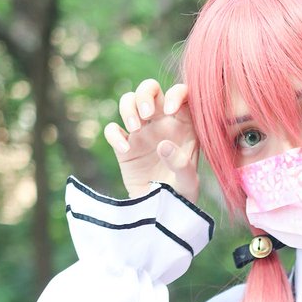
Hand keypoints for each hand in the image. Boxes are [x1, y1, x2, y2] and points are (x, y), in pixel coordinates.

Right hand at [103, 79, 199, 202]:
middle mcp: (162, 123)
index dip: (176, 93)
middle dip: (145, 94)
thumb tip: (163, 145)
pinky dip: (114, 134)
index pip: (181, 94)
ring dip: (128, 108)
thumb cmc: (182, 195)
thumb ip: (181, 164)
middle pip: (150, 89)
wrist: (160, 212)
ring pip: (128, 100)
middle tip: (146, 115)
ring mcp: (141, 132)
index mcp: (184, 125)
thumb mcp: (189, 183)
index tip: (171, 110)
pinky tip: (124, 150)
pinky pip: (112, 128)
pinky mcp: (124, 145)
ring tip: (134, 129)